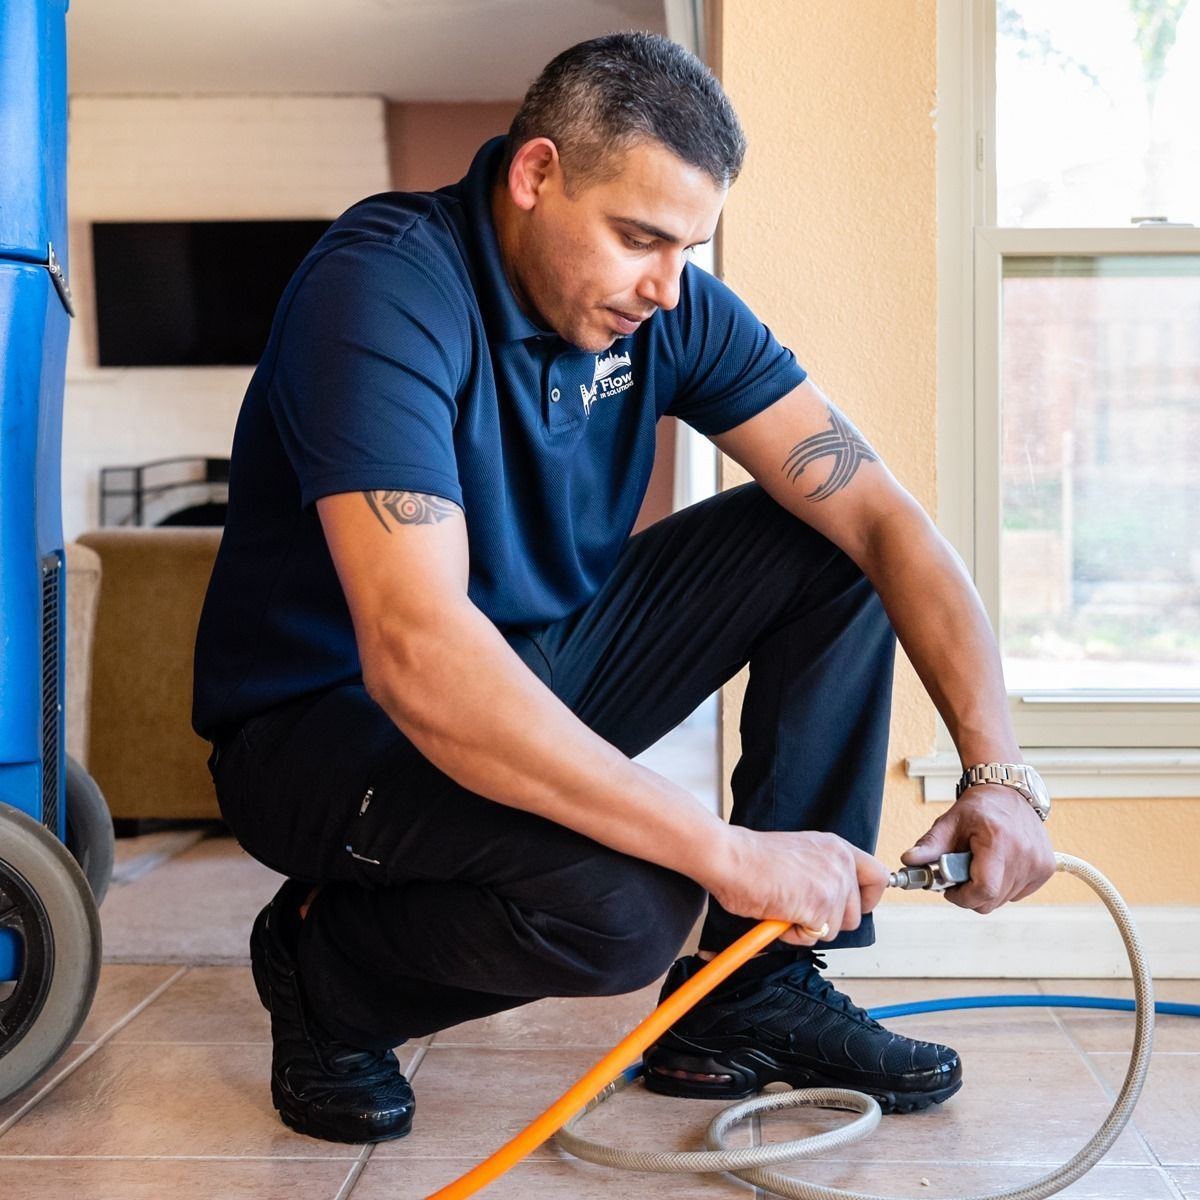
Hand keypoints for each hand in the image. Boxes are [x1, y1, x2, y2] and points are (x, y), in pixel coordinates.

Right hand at [707, 827, 889, 946]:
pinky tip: (778, 914)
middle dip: (828, 921)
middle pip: (854, 914)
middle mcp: (840, 864)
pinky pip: (812, 937)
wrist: (731, 858)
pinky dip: (793, 934)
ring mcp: (832, 886)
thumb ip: (822, 871)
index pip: (877, 876)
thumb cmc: (753, 857)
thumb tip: (831, 900)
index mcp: (836, 847)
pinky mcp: (819, 907)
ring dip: (808, 927)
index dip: (867, 898)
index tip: (854, 906)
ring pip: (833, 930)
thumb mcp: (800, 853)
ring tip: (784, 908)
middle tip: (801, 910)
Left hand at [902, 784, 1055, 912]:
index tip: (950, 889)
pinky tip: (997, 865)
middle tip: (960, 874)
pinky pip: (1018, 893)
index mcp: (998, 841)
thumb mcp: (949, 823)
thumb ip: (929, 845)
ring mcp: (1038, 863)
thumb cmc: (978, 808)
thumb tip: (908, 861)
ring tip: (979, 865)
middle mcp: (1024, 854)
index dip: (963, 897)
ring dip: (986, 889)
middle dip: (970, 894)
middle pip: (992, 899)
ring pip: (1004, 900)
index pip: (984, 889)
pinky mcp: (1045, 869)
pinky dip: (1003, 886)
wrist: (1008, 792)